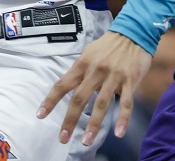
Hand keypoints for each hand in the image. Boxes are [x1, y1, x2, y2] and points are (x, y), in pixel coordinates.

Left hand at [37, 31, 152, 145]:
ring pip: (101, 104)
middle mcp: (96, 71)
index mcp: (83, 64)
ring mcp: (113, 77)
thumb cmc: (108, 45)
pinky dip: (123, 120)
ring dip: (93, 125)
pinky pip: (126, 103)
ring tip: (86, 141)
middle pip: (79, 98)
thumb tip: (67, 87)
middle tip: (63, 138)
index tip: (40, 115)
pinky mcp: (130, 81)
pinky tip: (119, 133)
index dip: (50, 101)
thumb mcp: (89, 53)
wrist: (134, 32)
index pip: (62, 84)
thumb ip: (79, 71)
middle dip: (70, 120)